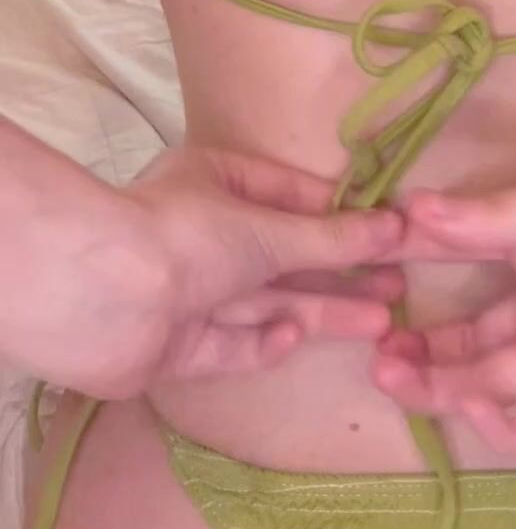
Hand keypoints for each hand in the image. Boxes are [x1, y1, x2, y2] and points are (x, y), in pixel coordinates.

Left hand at [14, 144, 403, 397]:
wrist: (102, 298)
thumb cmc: (190, 236)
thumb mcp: (271, 229)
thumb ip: (333, 238)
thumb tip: (397, 226)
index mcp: (217, 182)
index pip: (292, 195)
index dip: (341, 215)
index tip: (392, 231)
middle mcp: (204, 233)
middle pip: (283, 256)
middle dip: (339, 271)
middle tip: (399, 285)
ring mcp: (188, 292)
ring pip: (264, 301)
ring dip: (318, 309)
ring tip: (380, 320)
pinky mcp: (176, 346)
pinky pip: (230, 343)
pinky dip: (261, 342)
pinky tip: (293, 338)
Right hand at [372, 135, 515, 455]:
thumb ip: (494, 219)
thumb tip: (408, 206)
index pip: (457, 256)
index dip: (409, 266)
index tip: (358, 271)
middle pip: (470, 336)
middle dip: (420, 347)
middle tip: (375, 351)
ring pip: (498, 380)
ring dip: (448, 384)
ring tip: (397, 376)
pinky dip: (514, 427)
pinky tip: (478, 411)